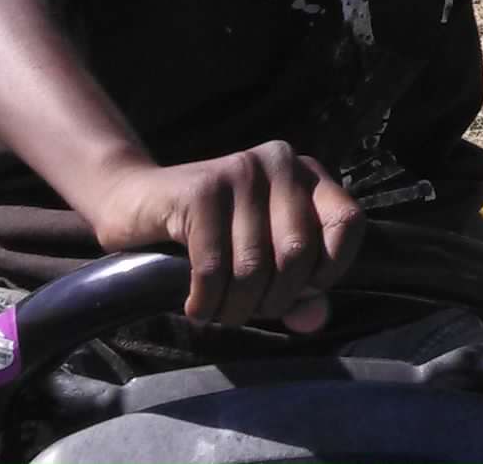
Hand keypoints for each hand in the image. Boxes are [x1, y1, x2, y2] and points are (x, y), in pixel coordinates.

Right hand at [83, 142, 363, 329]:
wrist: (135, 201)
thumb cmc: (210, 235)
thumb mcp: (262, 257)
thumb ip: (298, 288)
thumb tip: (315, 320)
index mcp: (307, 174)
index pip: (347, 223)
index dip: (329, 270)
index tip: (299, 293)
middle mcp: (280, 162)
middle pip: (297, 253)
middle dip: (273, 300)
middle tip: (247, 312)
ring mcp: (239, 170)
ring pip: (253, 265)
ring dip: (235, 308)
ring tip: (220, 314)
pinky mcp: (200, 190)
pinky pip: (214, 266)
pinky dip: (206, 300)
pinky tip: (197, 307)